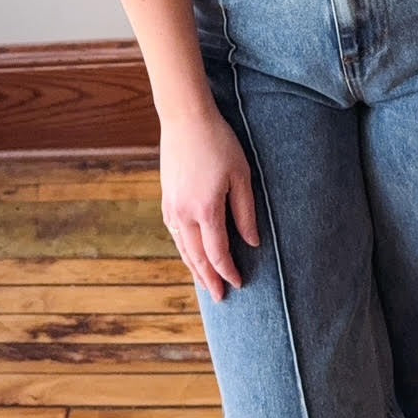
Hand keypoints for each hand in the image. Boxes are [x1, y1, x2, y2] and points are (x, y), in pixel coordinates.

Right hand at [159, 108, 260, 301]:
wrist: (185, 119)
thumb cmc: (219, 143)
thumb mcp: (241, 175)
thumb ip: (246, 212)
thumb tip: (252, 242)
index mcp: (206, 210)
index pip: (218, 253)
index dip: (229, 271)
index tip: (240, 283)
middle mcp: (184, 214)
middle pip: (197, 257)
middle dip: (209, 279)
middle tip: (220, 298)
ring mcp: (172, 207)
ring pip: (182, 248)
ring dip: (194, 268)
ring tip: (204, 284)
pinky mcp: (166, 198)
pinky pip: (174, 233)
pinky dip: (183, 249)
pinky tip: (189, 253)